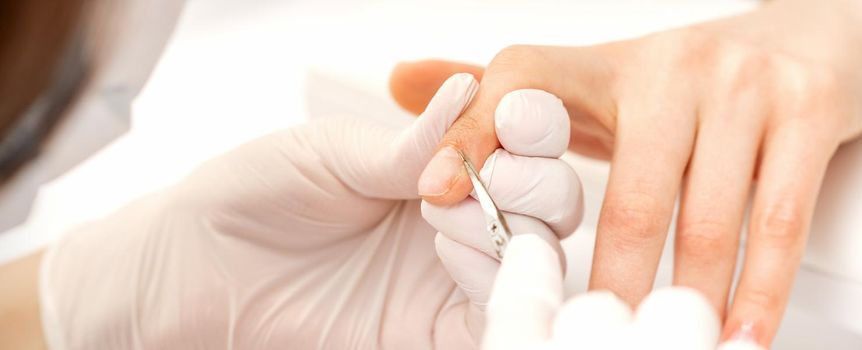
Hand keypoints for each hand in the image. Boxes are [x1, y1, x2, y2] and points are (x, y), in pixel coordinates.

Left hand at [38, 74, 583, 348]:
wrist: (193, 274)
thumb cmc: (251, 196)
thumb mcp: (330, 153)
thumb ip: (408, 142)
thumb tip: (469, 91)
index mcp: (439, 162)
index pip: (520, 141)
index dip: (533, 126)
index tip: (512, 118)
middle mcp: (458, 218)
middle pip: (550, 200)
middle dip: (535, 181)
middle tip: (486, 175)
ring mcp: (453, 278)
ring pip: (538, 259)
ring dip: (514, 232)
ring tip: (442, 218)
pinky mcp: (437, 332)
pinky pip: (496, 317)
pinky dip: (501, 291)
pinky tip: (455, 260)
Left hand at [392, 0, 861, 345]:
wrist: (818, 34)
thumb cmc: (695, 80)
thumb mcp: (595, 79)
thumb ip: (504, 95)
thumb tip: (401, 83)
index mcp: (605, 66)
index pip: (521, 83)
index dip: (473, 132)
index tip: (439, 194)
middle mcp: (671, 70)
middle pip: (629, 196)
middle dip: (609, 284)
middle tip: (585, 341)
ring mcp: (741, 87)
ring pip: (704, 218)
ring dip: (684, 300)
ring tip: (663, 347)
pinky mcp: (805, 109)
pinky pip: (777, 216)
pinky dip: (760, 287)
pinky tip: (740, 330)